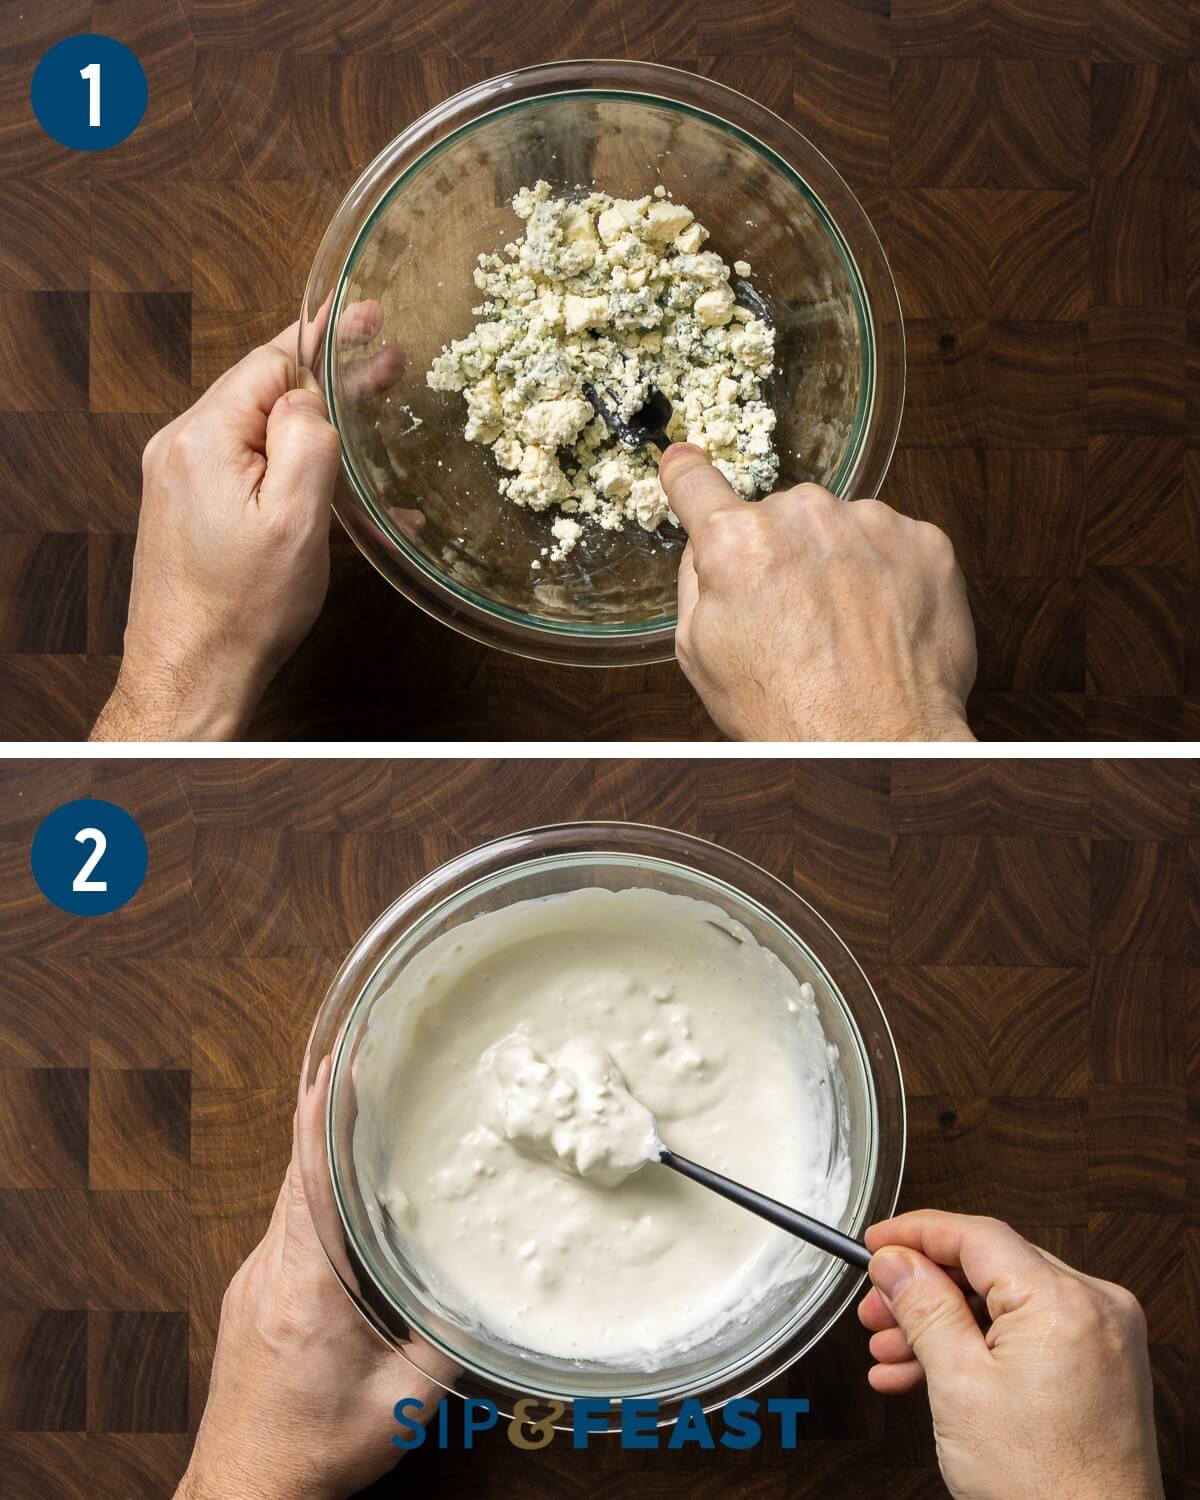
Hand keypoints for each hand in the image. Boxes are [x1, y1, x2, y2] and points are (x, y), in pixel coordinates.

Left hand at [91, 305, 402, 740]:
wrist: (191, 672)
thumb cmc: (241, 609)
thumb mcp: (293, 520)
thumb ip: (305, 442)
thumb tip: (309, 398)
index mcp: (203, 438)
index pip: (269, 363)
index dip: (324, 339)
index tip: (364, 317)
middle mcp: (183, 448)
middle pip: (264, 392)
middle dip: (329, 381)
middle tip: (387, 368)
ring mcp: (183, 479)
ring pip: (261, 432)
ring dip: (319, 429)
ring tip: (375, 425)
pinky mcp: (191, 508)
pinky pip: (250, 470)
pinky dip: (295, 472)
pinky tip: (341, 493)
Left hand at [178, 1059, 446, 1499]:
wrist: (242, 1490)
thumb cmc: (313, 1451)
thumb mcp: (401, 1402)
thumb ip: (447, 1342)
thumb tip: (487, 1293)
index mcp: (305, 1289)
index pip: (309, 1182)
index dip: (320, 1120)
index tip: (334, 1067)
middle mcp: (269, 1272)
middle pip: (295, 1175)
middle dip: (321, 1116)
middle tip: (352, 1061)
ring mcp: (252, 1280)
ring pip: (287, 1197)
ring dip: (316, 1152)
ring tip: (349, 1107)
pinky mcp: (249, 1293)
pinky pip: (282, 1224)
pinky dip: (308, 1188)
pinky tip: (336, 1184)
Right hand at [660, 445, 976, 740]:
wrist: (878, 744)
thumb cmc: (788, 712)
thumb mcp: (700, 655)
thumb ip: (698, 583)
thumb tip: (707, 547)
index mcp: (738, 543)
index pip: (698, 485)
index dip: (688, 477)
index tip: (686, 464)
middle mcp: (804, 517)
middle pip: (780, 517)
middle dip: (781, 554)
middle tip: (792, 618)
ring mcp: (872, 524)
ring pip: (841, 528)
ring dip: (839, 563)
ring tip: (843, 630)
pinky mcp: (926, 542)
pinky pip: (894, 544)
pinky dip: (888, 576)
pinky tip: (880, 624)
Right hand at [858, 1210, 1162, 1499]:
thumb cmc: (1043, 1489)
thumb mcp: (958, 1387)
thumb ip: (923, 1309)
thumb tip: (896, 1261)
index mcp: (1064, 1302)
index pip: (977, 1235)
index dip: (916, 1233)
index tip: (877, 1242)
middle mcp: (1094, 1308)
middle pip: (988, 1269)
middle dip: (923, 1291)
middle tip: (877, 1310)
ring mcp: (1101, 1337)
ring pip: (1002, 1304)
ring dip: (943, 1324)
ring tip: (895, 1353)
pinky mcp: (1099, 1366)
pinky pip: (1028, 1333)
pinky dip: (979, 1347)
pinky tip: (930, 1372)